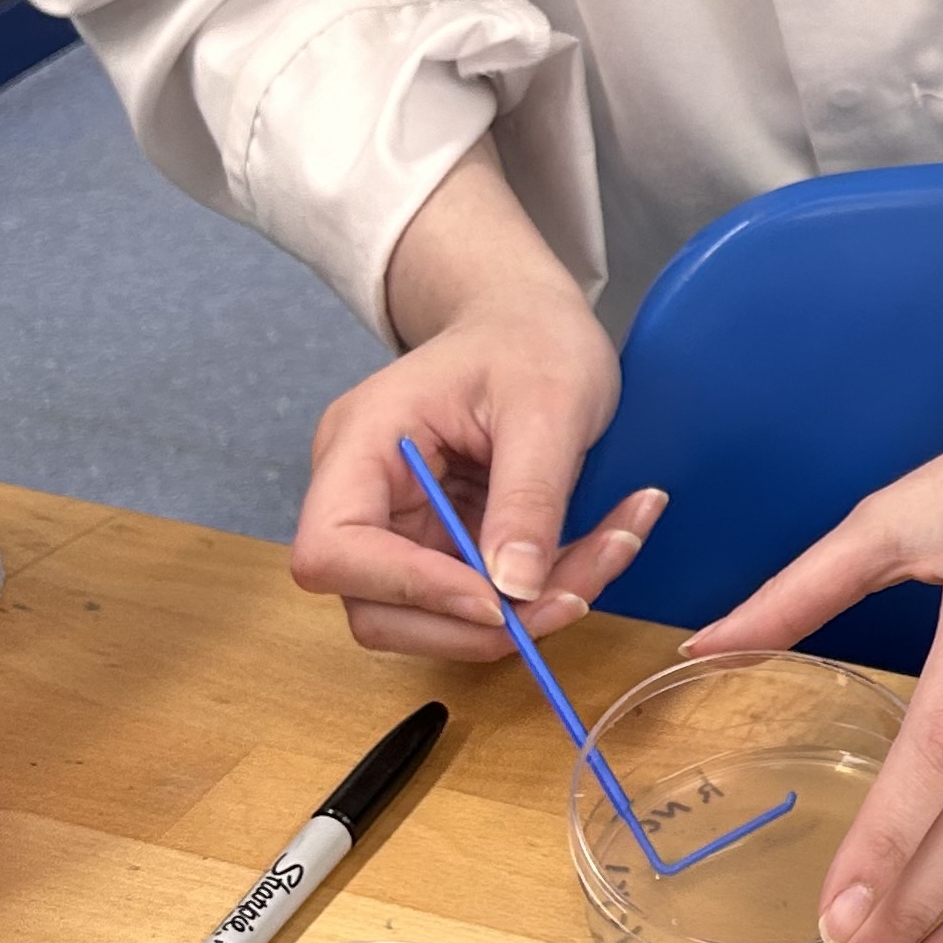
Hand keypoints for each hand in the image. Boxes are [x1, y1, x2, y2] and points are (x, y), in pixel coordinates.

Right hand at [290, 143, 660, 657]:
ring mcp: (399, 527)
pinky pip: (482, 599)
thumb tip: (514, 589)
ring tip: (609, 553)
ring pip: (436, 619)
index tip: (497, 599)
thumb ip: (529, 494)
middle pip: (377, 608)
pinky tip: (606, 545)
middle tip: (576, 596)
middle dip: (479, 622)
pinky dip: (544, 591)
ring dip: (523, 614)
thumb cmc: (528, 337)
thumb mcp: (547, 403)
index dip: (407, 589)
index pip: (333, 550)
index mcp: (360, 444)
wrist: (531, 320)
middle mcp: (362, 495)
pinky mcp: (442, 547)